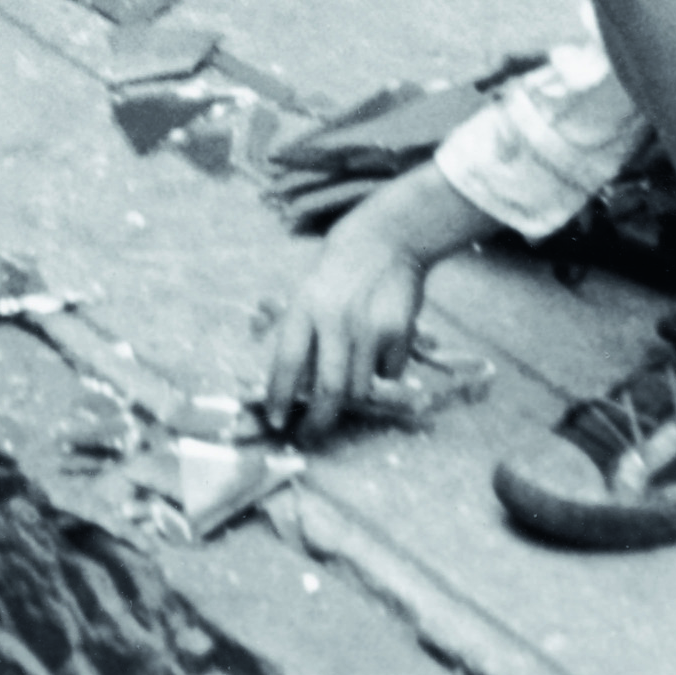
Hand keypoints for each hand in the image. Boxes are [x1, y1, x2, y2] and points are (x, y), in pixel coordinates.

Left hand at [256, 226, 430, 442]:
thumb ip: (302, 335)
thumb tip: (296, 388)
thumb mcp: (308, 293)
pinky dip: (381, 373)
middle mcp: (336, 320)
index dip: (280, 397)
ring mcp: (370, 328)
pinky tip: (378, 349)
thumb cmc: (338, 269)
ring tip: (347, 380)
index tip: (277, 421)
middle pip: (329, 389)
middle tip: (311, 435)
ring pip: (360, 388)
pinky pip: (388, 372)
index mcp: (305, 307)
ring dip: (352, 395)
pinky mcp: (398, 333)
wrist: (387, 239)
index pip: (287, 363)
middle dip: (319, 422)